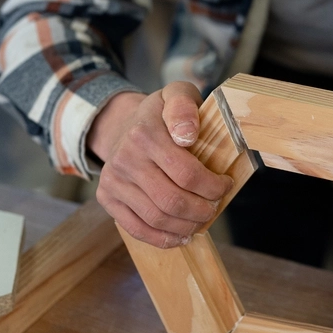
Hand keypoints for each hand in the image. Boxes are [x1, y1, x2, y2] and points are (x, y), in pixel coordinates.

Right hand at [88, 83, 232, 247]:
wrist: (123, 124)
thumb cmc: (160, 114)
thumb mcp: (177, 94)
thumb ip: (185, 106)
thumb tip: (187, 134)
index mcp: (145, 133)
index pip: (188, 173)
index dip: (213, 186)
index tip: (225, 184)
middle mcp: (125, 158)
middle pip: (172, 200)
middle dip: (202, 210)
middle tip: (214, 206)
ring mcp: (113, 180)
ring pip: (157, 218)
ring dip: (186, 225)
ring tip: (201, 219)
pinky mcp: (107, 198)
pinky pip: (136, 228)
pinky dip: (162, 239)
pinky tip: (180, 235)